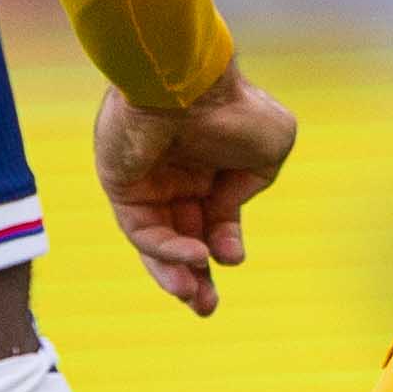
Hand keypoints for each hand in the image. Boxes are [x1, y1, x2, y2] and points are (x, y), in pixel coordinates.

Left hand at [94, 66, 301, 313]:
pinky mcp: (121, 186)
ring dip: (177, 273)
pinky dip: (166, 248)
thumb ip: (254, 186)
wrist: (188, 83)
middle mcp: (176, 180)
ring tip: (194, 300)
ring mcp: (147, 184)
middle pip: (184, 240)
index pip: (213, 222)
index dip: (224, 247)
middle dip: (196, 277)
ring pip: (160, 243)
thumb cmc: (234, 108)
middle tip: (205, 309)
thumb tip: (223, 219)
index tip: (232, 258)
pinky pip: (143, 229)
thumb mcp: (271, 148)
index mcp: (210, 169)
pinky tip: (194, 256)